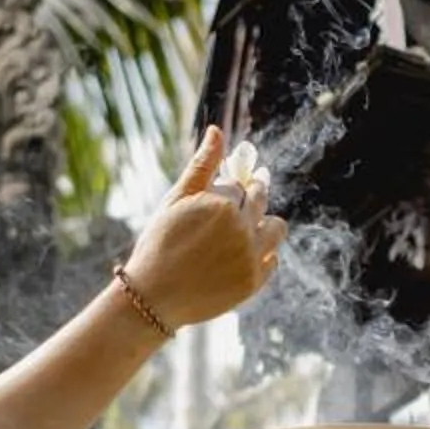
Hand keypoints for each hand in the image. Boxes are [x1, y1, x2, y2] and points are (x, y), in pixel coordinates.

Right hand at [122, 127, 288, 329]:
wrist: (153, 297)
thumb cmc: (159, 243)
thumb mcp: (176, 200)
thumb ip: (201, 166)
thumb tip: (217, 131)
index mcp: (224, 205)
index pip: (241, 184)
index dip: (235, 184)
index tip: (236, 182)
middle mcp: (243, 230)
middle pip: (261, 201)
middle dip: (255, 194)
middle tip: (246, 195)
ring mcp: (251, 259)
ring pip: (277, 229)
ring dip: (267, 223)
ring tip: (249, 226)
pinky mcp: (253, 284)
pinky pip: (273, 261)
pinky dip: (264, 254)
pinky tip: (245, 253)